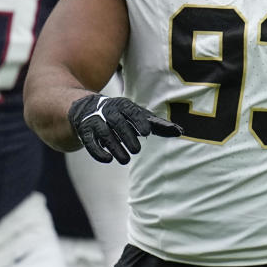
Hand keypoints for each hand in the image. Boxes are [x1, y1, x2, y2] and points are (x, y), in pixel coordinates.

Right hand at [67, 93, 182, 163]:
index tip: (147, 132)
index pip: (132, 112)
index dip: (139, 121)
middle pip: (118, 123)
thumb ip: (157, 124)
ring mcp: (96, 121)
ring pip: (105, 134)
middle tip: (137, 150)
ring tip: (125, 160)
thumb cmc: (122, 115)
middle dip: (127, 136)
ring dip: (115, 147)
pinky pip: (90, 142)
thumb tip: (180, 131)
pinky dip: (98, 151)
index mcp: (124, 106)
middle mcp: (109, 111)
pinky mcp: (85, 132)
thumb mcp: (138, 116)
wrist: (87, 109)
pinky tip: (108, 159)